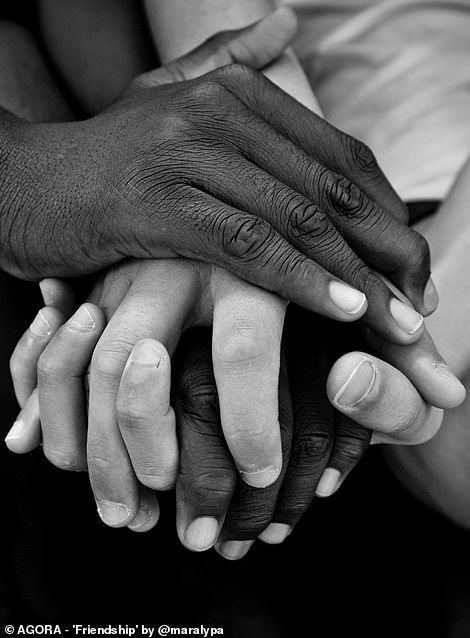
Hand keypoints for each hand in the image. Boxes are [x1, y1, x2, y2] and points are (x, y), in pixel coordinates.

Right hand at [0, 9, 433, 346]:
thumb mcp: (166, 99)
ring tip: (397, 322)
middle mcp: (218, 113)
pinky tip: (341, 310)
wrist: (24, 186)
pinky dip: (301, 280)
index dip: (388, 216)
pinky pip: (248, 245)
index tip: (413, 267)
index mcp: (236, 92)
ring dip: (358, 277)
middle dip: (388, 253)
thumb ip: (228, 58)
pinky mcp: (158, 203)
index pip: (341, 159)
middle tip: (422, 303)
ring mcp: (187, 154)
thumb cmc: (107, 159)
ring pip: (298, 220)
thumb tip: (283, 22)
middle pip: (332, 190)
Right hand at [8, 271, 463, 542]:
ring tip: (124, 513)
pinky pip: (56, 354)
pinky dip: (49, 405)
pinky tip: (54, 451)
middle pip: (136, 363)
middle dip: (143, 451)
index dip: (253, 427)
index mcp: (258, 263)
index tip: (262, 479)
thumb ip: (397, 374)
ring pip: (87, 366)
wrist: (294, 238)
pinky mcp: (101, 292)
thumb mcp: (382, 335)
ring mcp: (132, 276)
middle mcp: (184, 263)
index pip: (247, 348)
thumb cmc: (340, 301)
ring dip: (95, 447)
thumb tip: (352, 380)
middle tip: (179, 520)